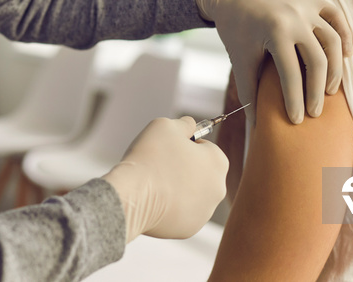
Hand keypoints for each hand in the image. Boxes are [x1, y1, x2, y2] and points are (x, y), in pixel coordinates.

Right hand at [103, 117, 227, 241]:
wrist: (133, 196)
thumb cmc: (150, 158)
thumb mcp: (166, 125)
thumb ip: (184, 123)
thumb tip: (189, 125)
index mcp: (218, 161)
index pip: (205, 148)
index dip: (185, 146)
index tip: (169, 149)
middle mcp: (219, 188)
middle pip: (202, 173)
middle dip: (185, 168)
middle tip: (161, 166)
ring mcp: (205, 211)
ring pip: (192, 194)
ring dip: (179, 188)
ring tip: (156, 183)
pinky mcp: (190, 228)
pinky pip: (182, 213)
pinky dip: (171, 207)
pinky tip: (156, 200)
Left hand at [195, 0, 352, 124]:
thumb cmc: (235, 30)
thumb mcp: (240, 60)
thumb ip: (249, 91)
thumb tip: (257, 124)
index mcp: (275, 32)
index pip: (291, 75)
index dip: (295, 101)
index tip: (296, 120)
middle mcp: (296, 17)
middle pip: (318, 61)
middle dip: (318, 91)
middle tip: (315, 112)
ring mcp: (307, 6)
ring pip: (333, 41)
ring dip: (336, 68)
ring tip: (330, 91)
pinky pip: (336, 17)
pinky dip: (344, 37)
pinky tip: (345, 58)